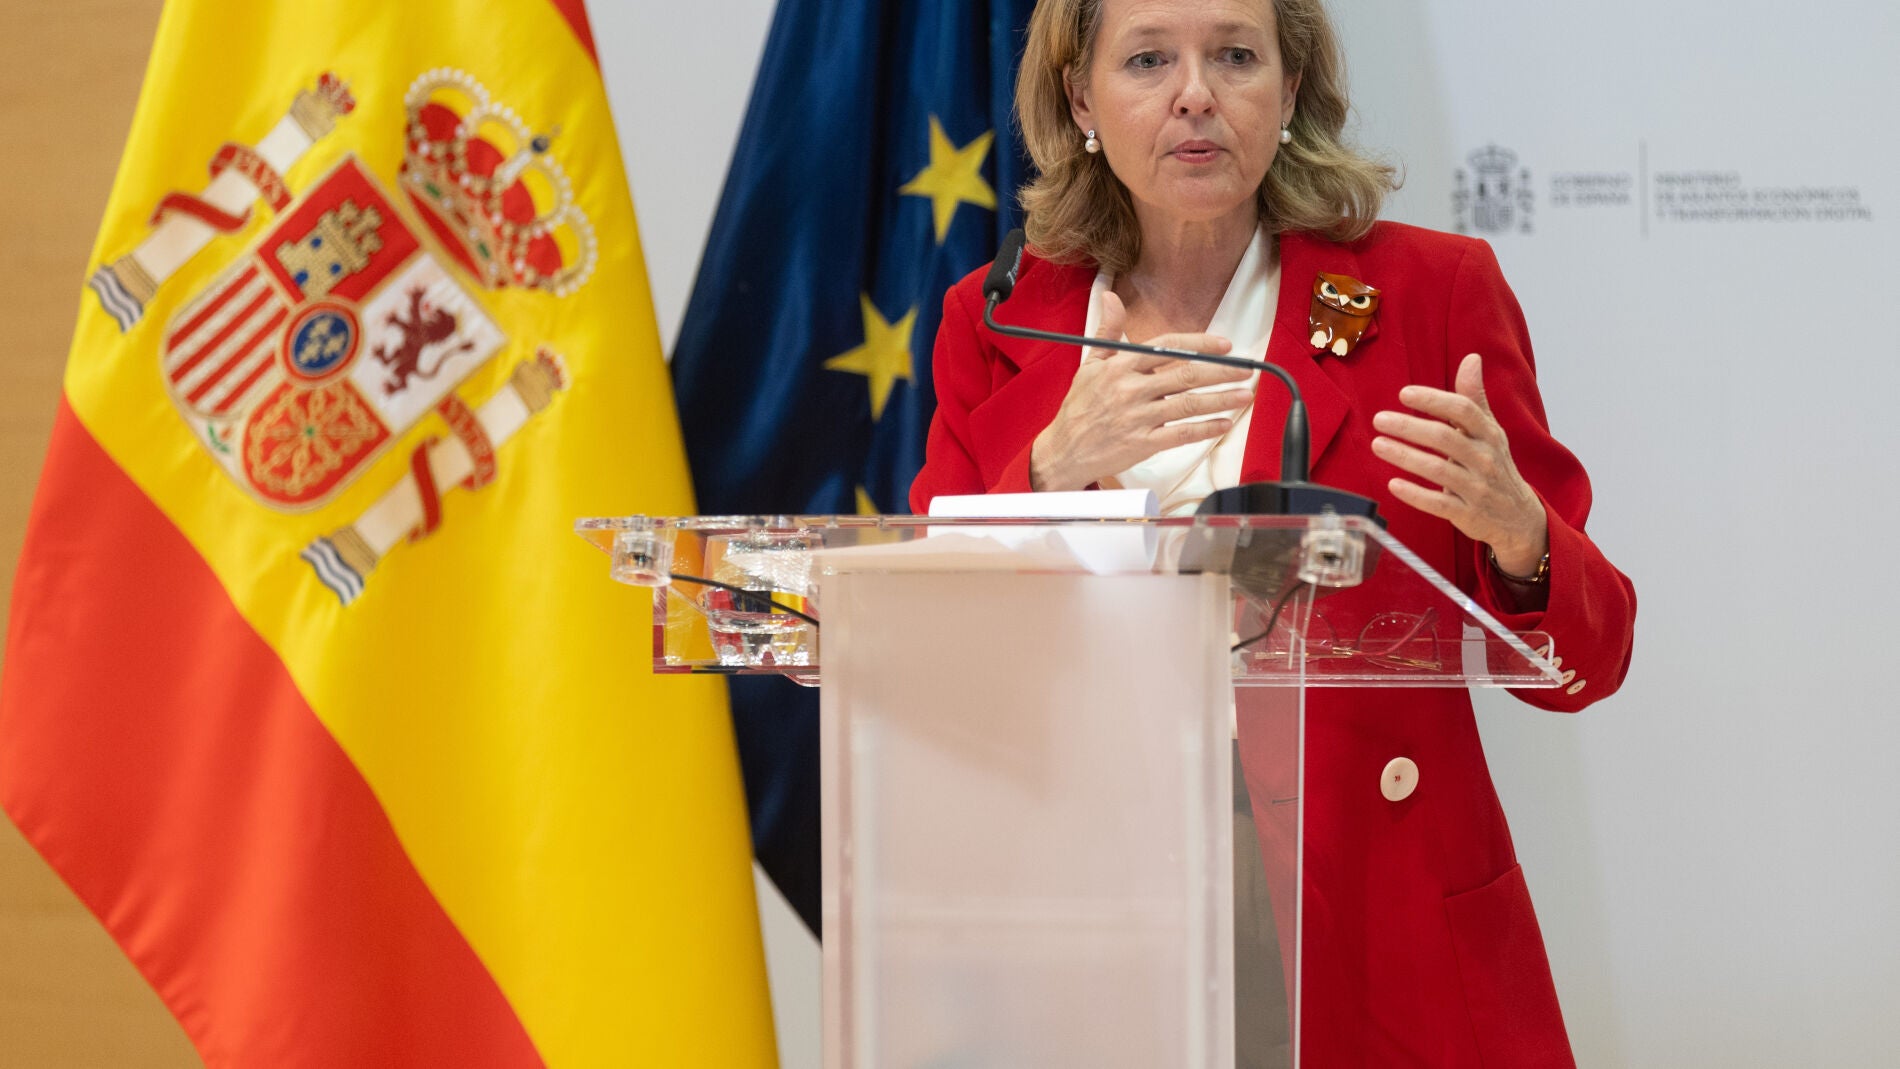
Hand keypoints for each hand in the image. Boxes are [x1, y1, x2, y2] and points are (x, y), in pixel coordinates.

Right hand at [1030, 291, 1255, 491]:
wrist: (1064, 450)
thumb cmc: (1079, 406)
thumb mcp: (1090, 363)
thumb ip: (1108, 331)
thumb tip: (1111, 297)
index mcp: (1121, 366)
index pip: (1167, 347)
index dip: (1199, 344)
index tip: (1224, 345)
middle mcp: (1131, 389)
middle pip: (1185, 375)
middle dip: (1221, 371)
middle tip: (1246, 369)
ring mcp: (1138, 417)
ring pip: (1188, 405)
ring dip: (1221, 399)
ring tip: (1244, 395)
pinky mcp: (1142, 444)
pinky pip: (1180, 434)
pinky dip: (1204, 429)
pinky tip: (1223, 424)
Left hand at [1370, 353, 1547, 573]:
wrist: (1518, 517)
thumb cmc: (1495, 465)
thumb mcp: (1490, 431)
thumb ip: (1474, 398)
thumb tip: (1472, 358)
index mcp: (1490, 434)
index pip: (1463, 410)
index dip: (1433, 400)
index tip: (1404, 394)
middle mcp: (1486, 459)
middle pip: (1445, 438)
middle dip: (1410, 427)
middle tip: (1379, 419)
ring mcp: (1478, 488)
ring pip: (1438, 470)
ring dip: (1405, 456)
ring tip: (1378, 444)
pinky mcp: (1468, 514)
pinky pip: (1439, 503)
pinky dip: (1415, 494)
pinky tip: (1393, 484)